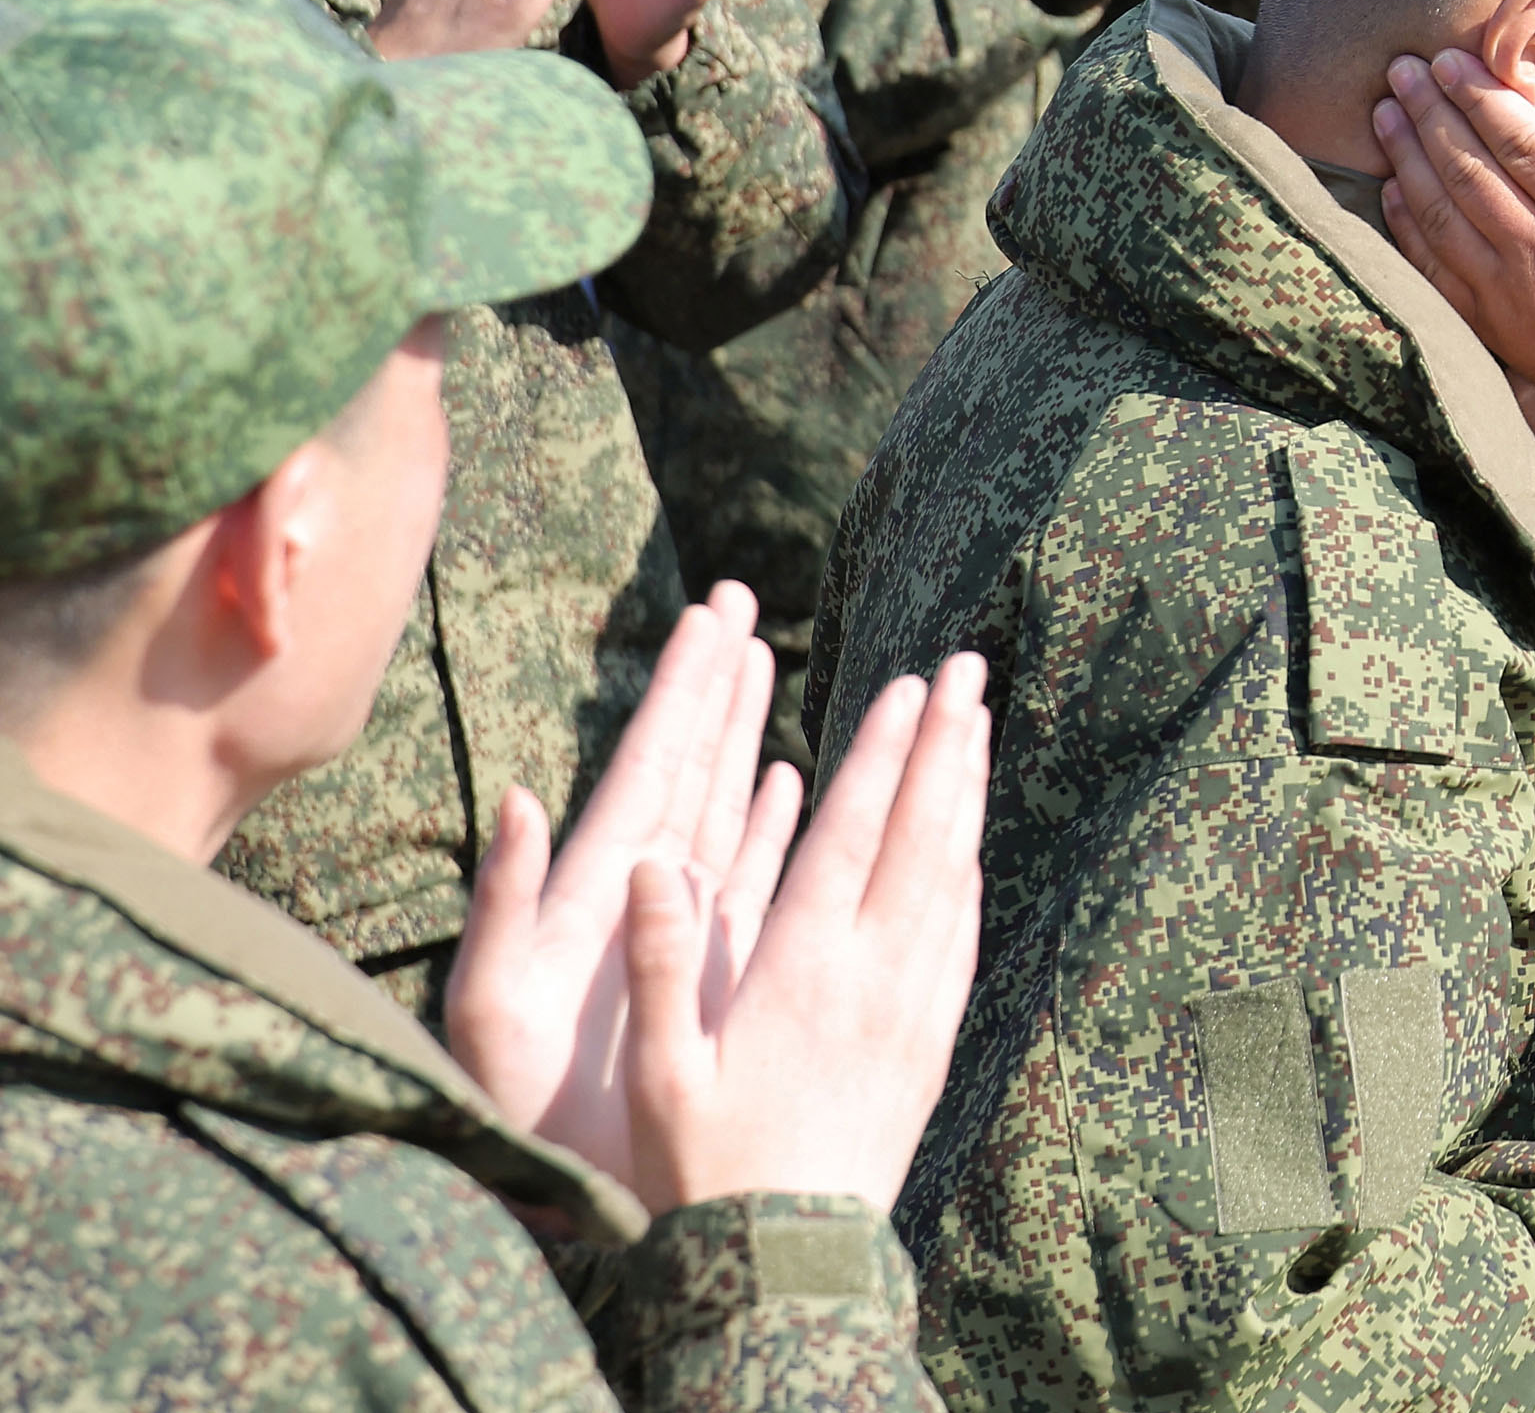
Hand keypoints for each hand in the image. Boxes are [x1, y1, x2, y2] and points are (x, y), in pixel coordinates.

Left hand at [442, 585, 794, 1182]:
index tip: (715, 616)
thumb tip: (517, 799)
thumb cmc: (514, 1103)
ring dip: (743, 734)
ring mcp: (672, 923)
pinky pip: (745, 871)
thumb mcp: (489, 1005)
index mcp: (596, 887)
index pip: (651, 764)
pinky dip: (768, 820)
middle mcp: (638, 891)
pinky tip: (791, 781)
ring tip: (766, 661)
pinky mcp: (699, 964)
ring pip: (721, 804)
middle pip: (688, 764)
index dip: (684, 690)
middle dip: (714, 684)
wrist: (551, 1185)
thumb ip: (502, 901)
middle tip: (738, 601)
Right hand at [619, 653, 987, 1211]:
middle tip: (969, 669)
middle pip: (922, 834)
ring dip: (966, 793)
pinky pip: (961, 934)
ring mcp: (914, 1005)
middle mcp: (875, 975)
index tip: (905, 688)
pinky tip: (967, 840)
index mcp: (804, 970)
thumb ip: (661, 962)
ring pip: (953, 874)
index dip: (880, 755)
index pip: (854, 835)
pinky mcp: (933, 1040)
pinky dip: (968, 869)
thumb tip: (652, 862)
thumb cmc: (707, 1169)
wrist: (794, 1259)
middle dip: (946, 744)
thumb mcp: (663, 1072)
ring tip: (977, 725)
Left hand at [1371, 47, 1534, 404]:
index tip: (1447, 60)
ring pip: (1441, 213)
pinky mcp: (1490, 323)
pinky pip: (1434, 268)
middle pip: (1469, 168)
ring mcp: (1509, 290)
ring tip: (1385, 113)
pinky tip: (1391, 188)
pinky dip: (1406, 225)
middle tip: (1401, 70)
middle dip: (1429, 111)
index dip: (1476, 95)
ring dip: (1407, 157)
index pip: (1519, 138)